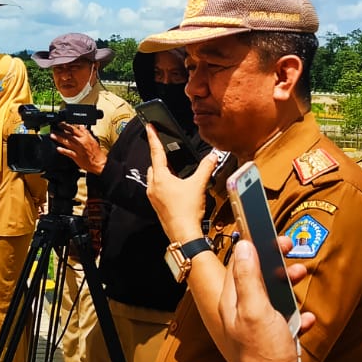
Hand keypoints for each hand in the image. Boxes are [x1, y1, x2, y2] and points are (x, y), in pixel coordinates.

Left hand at [51, 123, 106, 174]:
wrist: (99, 163)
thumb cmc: (96, 153)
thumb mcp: (93, 139)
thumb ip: (86, 132)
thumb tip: (81, 126)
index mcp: (85, 137)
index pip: (74, 129)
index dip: (66, 126)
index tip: (60, 124)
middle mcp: (81, 142)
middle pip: (69, 135)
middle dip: (60, 131)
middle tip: (54, 129)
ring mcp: (78, 149)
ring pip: (67, 142)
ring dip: (59, 139)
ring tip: (53, 136)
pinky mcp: (76, 157)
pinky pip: (69, 153)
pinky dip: (63, 150)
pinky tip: (58, 149)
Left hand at [145, 123, 217, 242]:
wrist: (184, 234)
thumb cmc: (187, 211)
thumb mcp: (199, 185)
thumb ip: (206, 168)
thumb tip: (212, 156)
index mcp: (161, 177)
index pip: (156, 152)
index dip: (153, 138)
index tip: (149, 127)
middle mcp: (153, 186)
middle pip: (154, 166)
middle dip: (160, 159)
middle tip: (169, 154)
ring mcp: (154, 198)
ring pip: (155, 179)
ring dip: (163, 174)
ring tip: (176, 173)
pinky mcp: (157, 207)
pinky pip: (158, 190)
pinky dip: (165, 185)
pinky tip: (177, 190)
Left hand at [219, 237, 316, 361]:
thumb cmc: (263, 352)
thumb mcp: (255, 309)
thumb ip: (248, 278)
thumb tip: (243, 246)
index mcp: (232, 302)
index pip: (239, 263)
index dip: (255, 246)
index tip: (273, 237)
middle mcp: (241, 312)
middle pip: (257, 277)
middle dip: (275, 262)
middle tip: (291, 251)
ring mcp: (257, 327)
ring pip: (273, 296)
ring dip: (288, 284)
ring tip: (301, 277)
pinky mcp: (272, 340)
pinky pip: (286, 319)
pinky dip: (297, 314)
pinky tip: (305, 316)